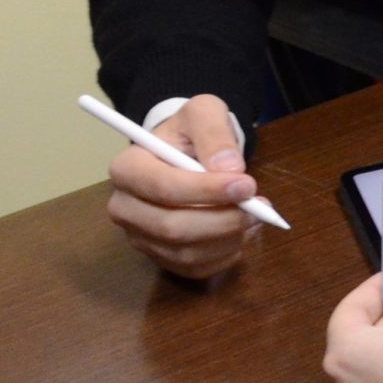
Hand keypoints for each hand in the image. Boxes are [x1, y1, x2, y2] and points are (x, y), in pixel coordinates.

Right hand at [106, 93, 253, 279]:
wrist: (185, 153)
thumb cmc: (190, 133)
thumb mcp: (204, 113)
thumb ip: (214, 132)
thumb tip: (229, 168)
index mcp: (127, 168)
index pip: (163, 188)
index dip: (207, 190)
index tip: (247, 184)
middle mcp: (125, 208)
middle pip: (172, 228)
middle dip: (223, 219)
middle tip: (258, 205)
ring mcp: (141, 237)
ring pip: (186, 253)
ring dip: (229, 238)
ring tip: (257, 214)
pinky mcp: (161, 257)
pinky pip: (195, 269)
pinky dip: (226, 254)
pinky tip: (242, 231)